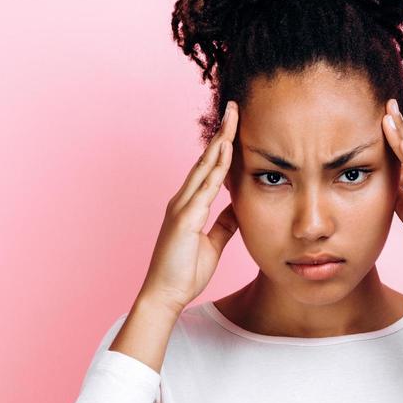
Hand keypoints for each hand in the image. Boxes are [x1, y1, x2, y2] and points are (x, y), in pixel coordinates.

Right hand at [136, 101, 240, 312]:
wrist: (165, 294)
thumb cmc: (184, 271)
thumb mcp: (212, 243)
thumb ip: (223, 224)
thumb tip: (238, 209)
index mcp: (190, 205)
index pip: (209, 169)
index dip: (222, 146)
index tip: (235, 126)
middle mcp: (183, 200)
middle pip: (206, 159)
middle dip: (221, 133)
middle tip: (234, 108)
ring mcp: (182, 207)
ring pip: (204, 167)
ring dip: (219, 141)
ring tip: (233, 118)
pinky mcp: (184, 218)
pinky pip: (204, 188)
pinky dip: (215, 168)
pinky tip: (226, 151)